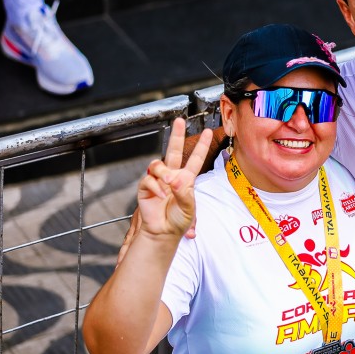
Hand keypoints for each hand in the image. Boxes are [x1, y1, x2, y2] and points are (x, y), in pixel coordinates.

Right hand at [136, 118, 210, 239]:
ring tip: (169, 183)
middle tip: (179, 121)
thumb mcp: (189, 208)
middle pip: (174, 150)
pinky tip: (161, 195)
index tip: (208, 133)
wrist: (163, 232)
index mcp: (186, 179)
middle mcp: (172, 176)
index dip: (201, 146)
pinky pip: (148, 179)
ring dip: (163, 171)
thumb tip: (176, 179)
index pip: (195, 159)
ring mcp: (158, 180)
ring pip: (158, 164)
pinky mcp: (146, 187)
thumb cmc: (177, 221)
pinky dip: (155, 186)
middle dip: (176, 135)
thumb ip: (185, 193)